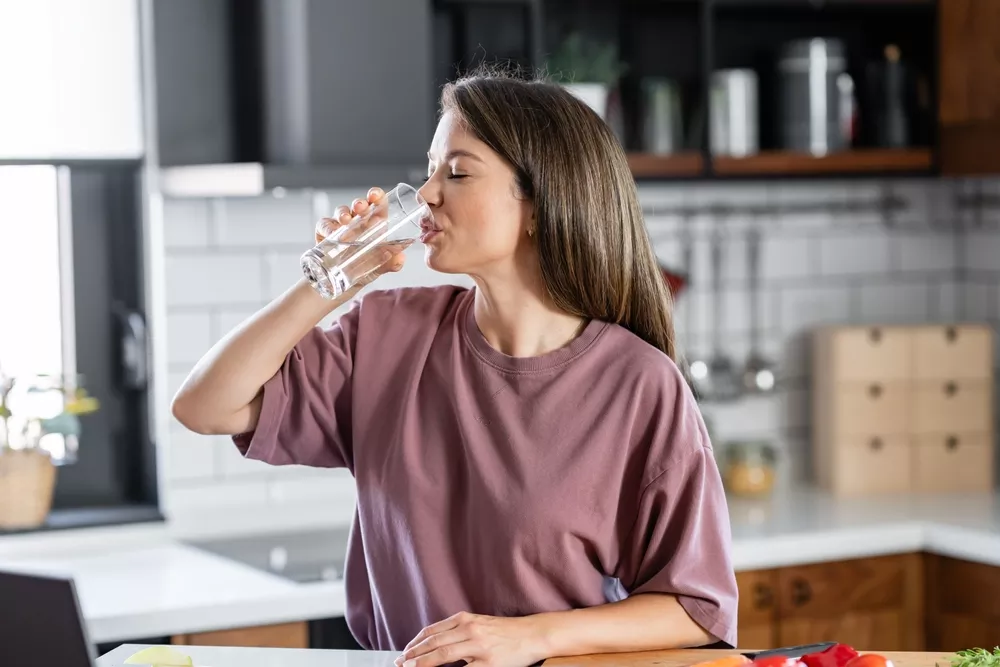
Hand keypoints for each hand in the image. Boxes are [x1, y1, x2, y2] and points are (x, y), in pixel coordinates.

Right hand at [314, 186, 407, 289]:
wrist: (342, 285)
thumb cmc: (363, 270)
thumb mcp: (378, 268)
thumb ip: (390, 263)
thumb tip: (400, 258)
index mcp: (374, 224)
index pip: (377, 204)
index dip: (377, 196)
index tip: (376, 196)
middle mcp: (358, 221)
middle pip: (359, 205)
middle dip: (360, 203)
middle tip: (361, 207)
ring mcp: (341, 226)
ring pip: (342, 212)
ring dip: (344, 213)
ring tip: (346, 220)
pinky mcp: (325, 232)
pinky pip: (325, 224)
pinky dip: (328, 226)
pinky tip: (332, 232)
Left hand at [395, 612, 549, 666]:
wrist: (532, 634)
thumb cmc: (506, 631)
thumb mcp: (480, 623)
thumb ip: (459, 631)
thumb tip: (436, 643)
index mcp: (466, 620)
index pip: (432, 631)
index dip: (415, 642)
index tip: (405, 651)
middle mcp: (469, 630)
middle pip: (433, 643)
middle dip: (413, 654)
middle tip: (401, 662)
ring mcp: (479, 647)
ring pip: (443, 655)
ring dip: (422, 663)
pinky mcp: (489, 663)